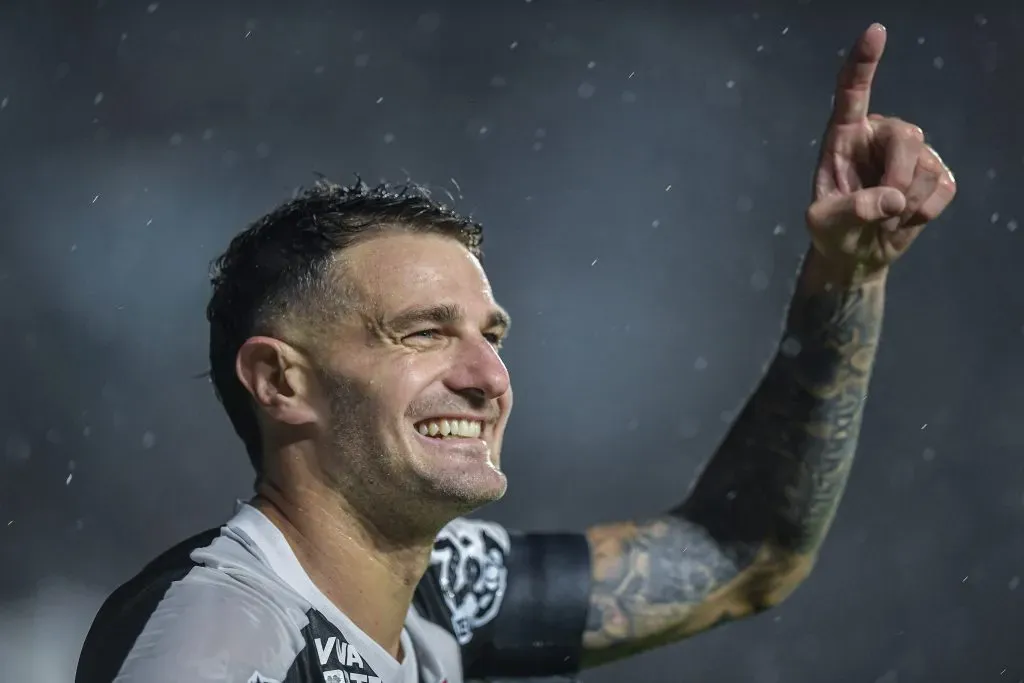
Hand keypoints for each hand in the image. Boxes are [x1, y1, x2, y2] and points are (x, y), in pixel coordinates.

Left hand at [805, 23, 956, 283]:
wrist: (855, 253)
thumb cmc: (831, 230)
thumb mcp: (824, 224)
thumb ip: (851, 210)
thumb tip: (893, 199)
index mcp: (843, 135)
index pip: (852, 92)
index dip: (864, 62)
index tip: (876, 32)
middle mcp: (879, 135)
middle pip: (907, 136)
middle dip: (897, 179)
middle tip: (880, 213)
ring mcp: (912, 152)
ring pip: (926, 168)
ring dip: (905, 206)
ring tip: (883, 217)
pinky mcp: (936, 174)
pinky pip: (943, 188)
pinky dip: (923, 213)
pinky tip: (904, 218)